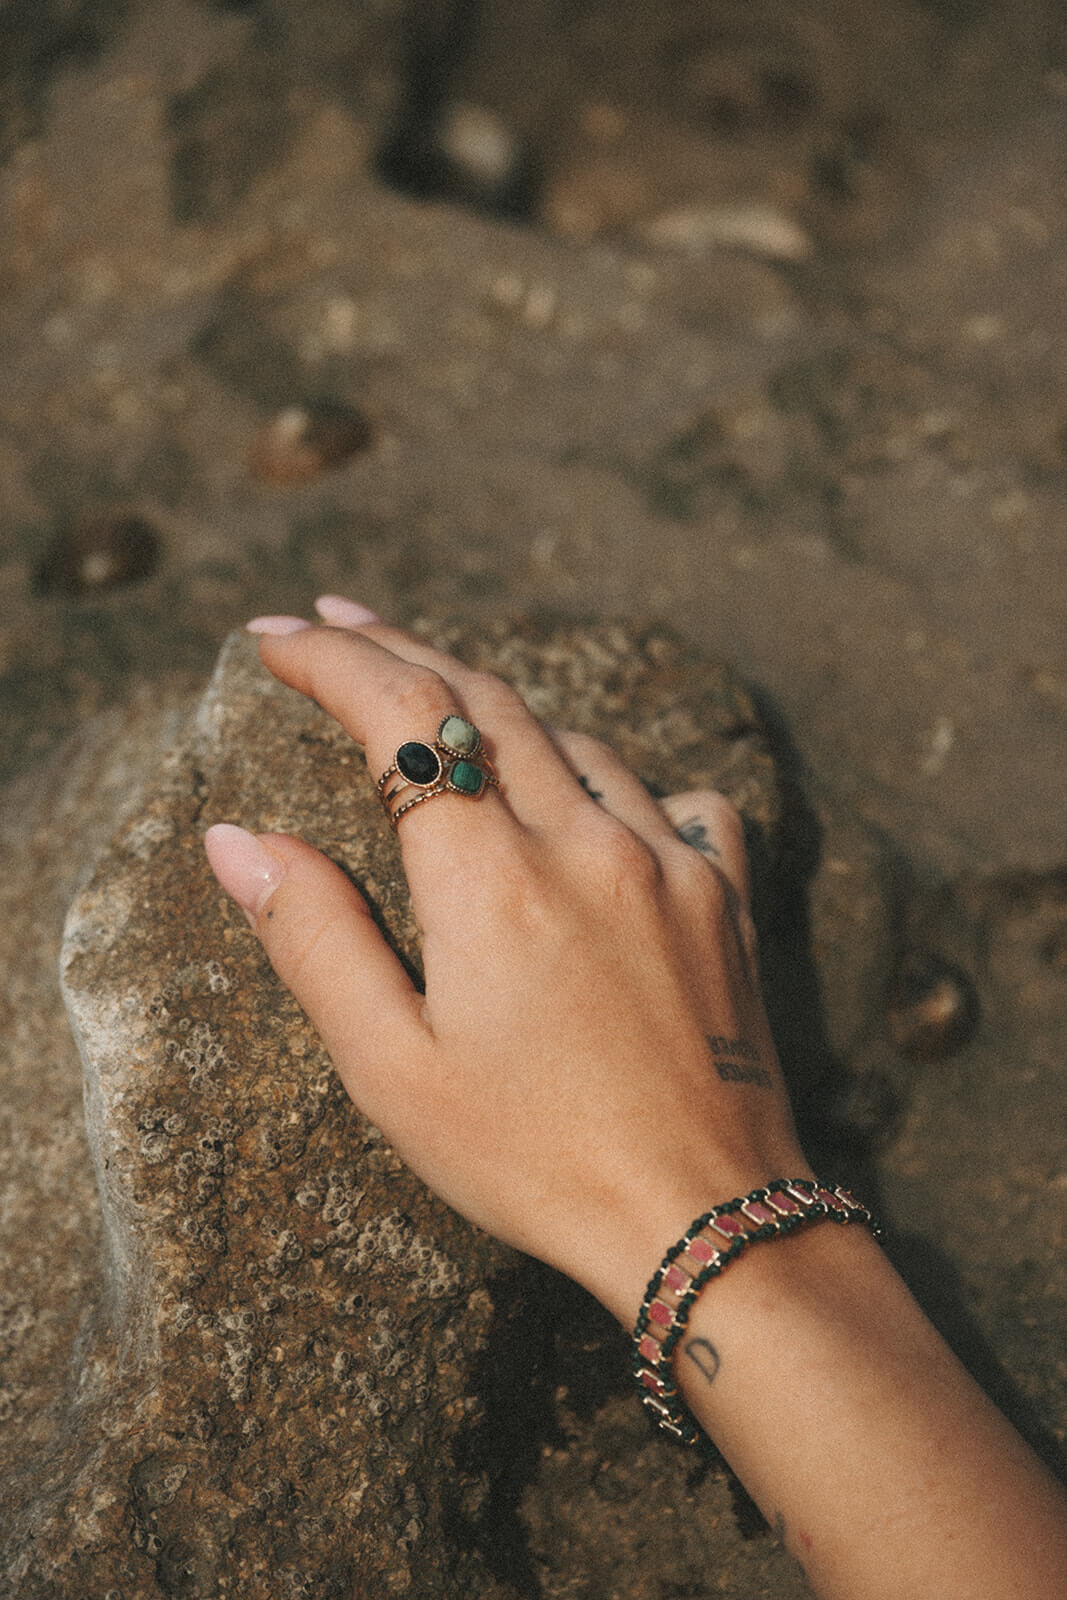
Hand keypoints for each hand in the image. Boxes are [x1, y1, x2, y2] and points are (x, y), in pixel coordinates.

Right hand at [204, 603, 810, 1323]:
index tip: (272, 636)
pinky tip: (595, 804)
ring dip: (496, 710)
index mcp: (489, 875)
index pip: (396, 715)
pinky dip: (614, 780)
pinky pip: (670, 795)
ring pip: (572, 739)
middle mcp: (583, 838)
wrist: (707, 1217)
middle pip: (480, 697)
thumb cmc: (533, 1158)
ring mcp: (666, 858)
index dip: (328, 660)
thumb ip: (314, 938)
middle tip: (335, 618)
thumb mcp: (393, 1070)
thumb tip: (235, 840)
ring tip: (441, 708)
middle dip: (399, 645)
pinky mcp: (722, 893)